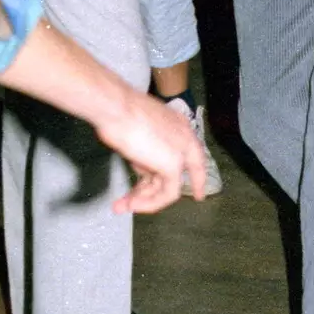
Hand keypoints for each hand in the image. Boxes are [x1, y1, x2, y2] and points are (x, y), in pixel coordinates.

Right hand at [102, 87, 207, 209]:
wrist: (116, 108)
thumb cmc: (120, 113)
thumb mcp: (139, 131)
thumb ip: (148, 150)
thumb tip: (143, 167)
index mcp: (179, 124)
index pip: (192, 156)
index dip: (194, 176)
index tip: (197, 194)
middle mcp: (185, 137)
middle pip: (181, 173)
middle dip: (160, 193)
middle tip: (144, 205)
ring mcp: (181, 152)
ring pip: (170, 187)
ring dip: (144, 200)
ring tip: (122, 206)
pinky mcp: (173, 165)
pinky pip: (167, 194)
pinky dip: (149, 203)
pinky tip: (131, 205)